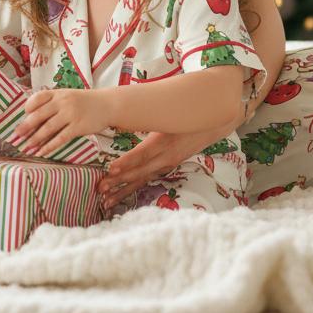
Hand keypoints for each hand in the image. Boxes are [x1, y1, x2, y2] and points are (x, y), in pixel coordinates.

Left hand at [11, 88, 108, 156]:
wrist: (107, 104)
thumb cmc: (84, 102)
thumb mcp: (68, 96)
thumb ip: (53, 103)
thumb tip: (33, 116)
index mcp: (58, 93)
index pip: (38, 98)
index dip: (28, 107)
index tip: (22, 116)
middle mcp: (62, 102)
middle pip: (39, 114)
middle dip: (26, 126)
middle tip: (16, 135)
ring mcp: (70, 114)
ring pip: (48, 128)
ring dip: (35, 139)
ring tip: (27, 146)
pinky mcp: (78, 127)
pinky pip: (60, 138)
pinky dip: (49, 146)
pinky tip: (42, 152)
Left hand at [97, 120, 235, 208]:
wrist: (212, 124)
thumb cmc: (185, 114)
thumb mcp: (168, 113)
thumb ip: (147, 114)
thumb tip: (120, 112)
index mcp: (164, 140)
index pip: (143, 154)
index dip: (127, 162)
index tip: (111, 169)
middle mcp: (166, 156)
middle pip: (140, 171)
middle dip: (119, 181)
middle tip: (100, 188)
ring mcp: (167, 164)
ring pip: (142, 179)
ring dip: (124, 191)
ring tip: (106, 201)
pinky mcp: (167, 167)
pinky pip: (148, 179)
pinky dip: (133, 188)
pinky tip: (119, 196)